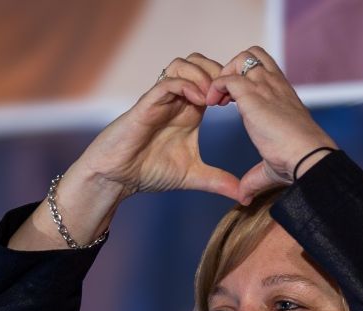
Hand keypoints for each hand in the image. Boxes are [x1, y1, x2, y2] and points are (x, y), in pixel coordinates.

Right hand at [8, 53, 239, 250]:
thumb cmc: (150, 171)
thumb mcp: (193, 176)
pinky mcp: (146, 104)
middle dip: (217, 71)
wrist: (118, 178)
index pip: (212, 79)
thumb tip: (244, 196)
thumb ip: (218, 181)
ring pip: (181, 64)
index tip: (242, 102)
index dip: (229, 83)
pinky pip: (166, 82)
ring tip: (213, 97)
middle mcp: (176, 100)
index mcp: (190, 110)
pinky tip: (199, 102)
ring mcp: (161, 99)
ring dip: (201, 74)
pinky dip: (185, 85)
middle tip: (229, 93)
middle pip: (198, 62)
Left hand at [207, 46, 337, 203]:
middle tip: (222, 96)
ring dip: (223, 76)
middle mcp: (275, 85)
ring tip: (216, 100)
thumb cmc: (296, 162)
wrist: (308, 156)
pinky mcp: (253, 94)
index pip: (263, 68)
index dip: (243, 79)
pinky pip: (226, 78)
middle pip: (251, 54)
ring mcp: (265, 87)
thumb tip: (244, 197)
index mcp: (283, 95)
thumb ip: (255, 177)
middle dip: (232, 69)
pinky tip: (212, 105)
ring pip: (239, 60)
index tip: (230, 102)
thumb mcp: (272, 166)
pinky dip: (215, 87)